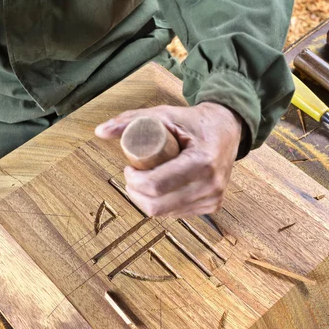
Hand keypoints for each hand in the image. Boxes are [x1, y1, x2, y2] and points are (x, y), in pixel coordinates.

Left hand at [95, 102, 242, 217]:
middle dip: (137, 193)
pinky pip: (177, 214)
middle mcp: (211, 184)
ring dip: (149, 200)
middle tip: (133, 176)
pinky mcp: (213, 206)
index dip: (134, 181)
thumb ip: (130, 120)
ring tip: (148, 179)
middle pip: (157, 206)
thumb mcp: (164, 114)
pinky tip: (163, 189)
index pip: (156, 186)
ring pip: (165, 214)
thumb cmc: (195, 121)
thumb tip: (100, 131)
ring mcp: (214, 198)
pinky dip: (164, 204)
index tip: (128, 168)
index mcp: (202, 161)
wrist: (228, 128)